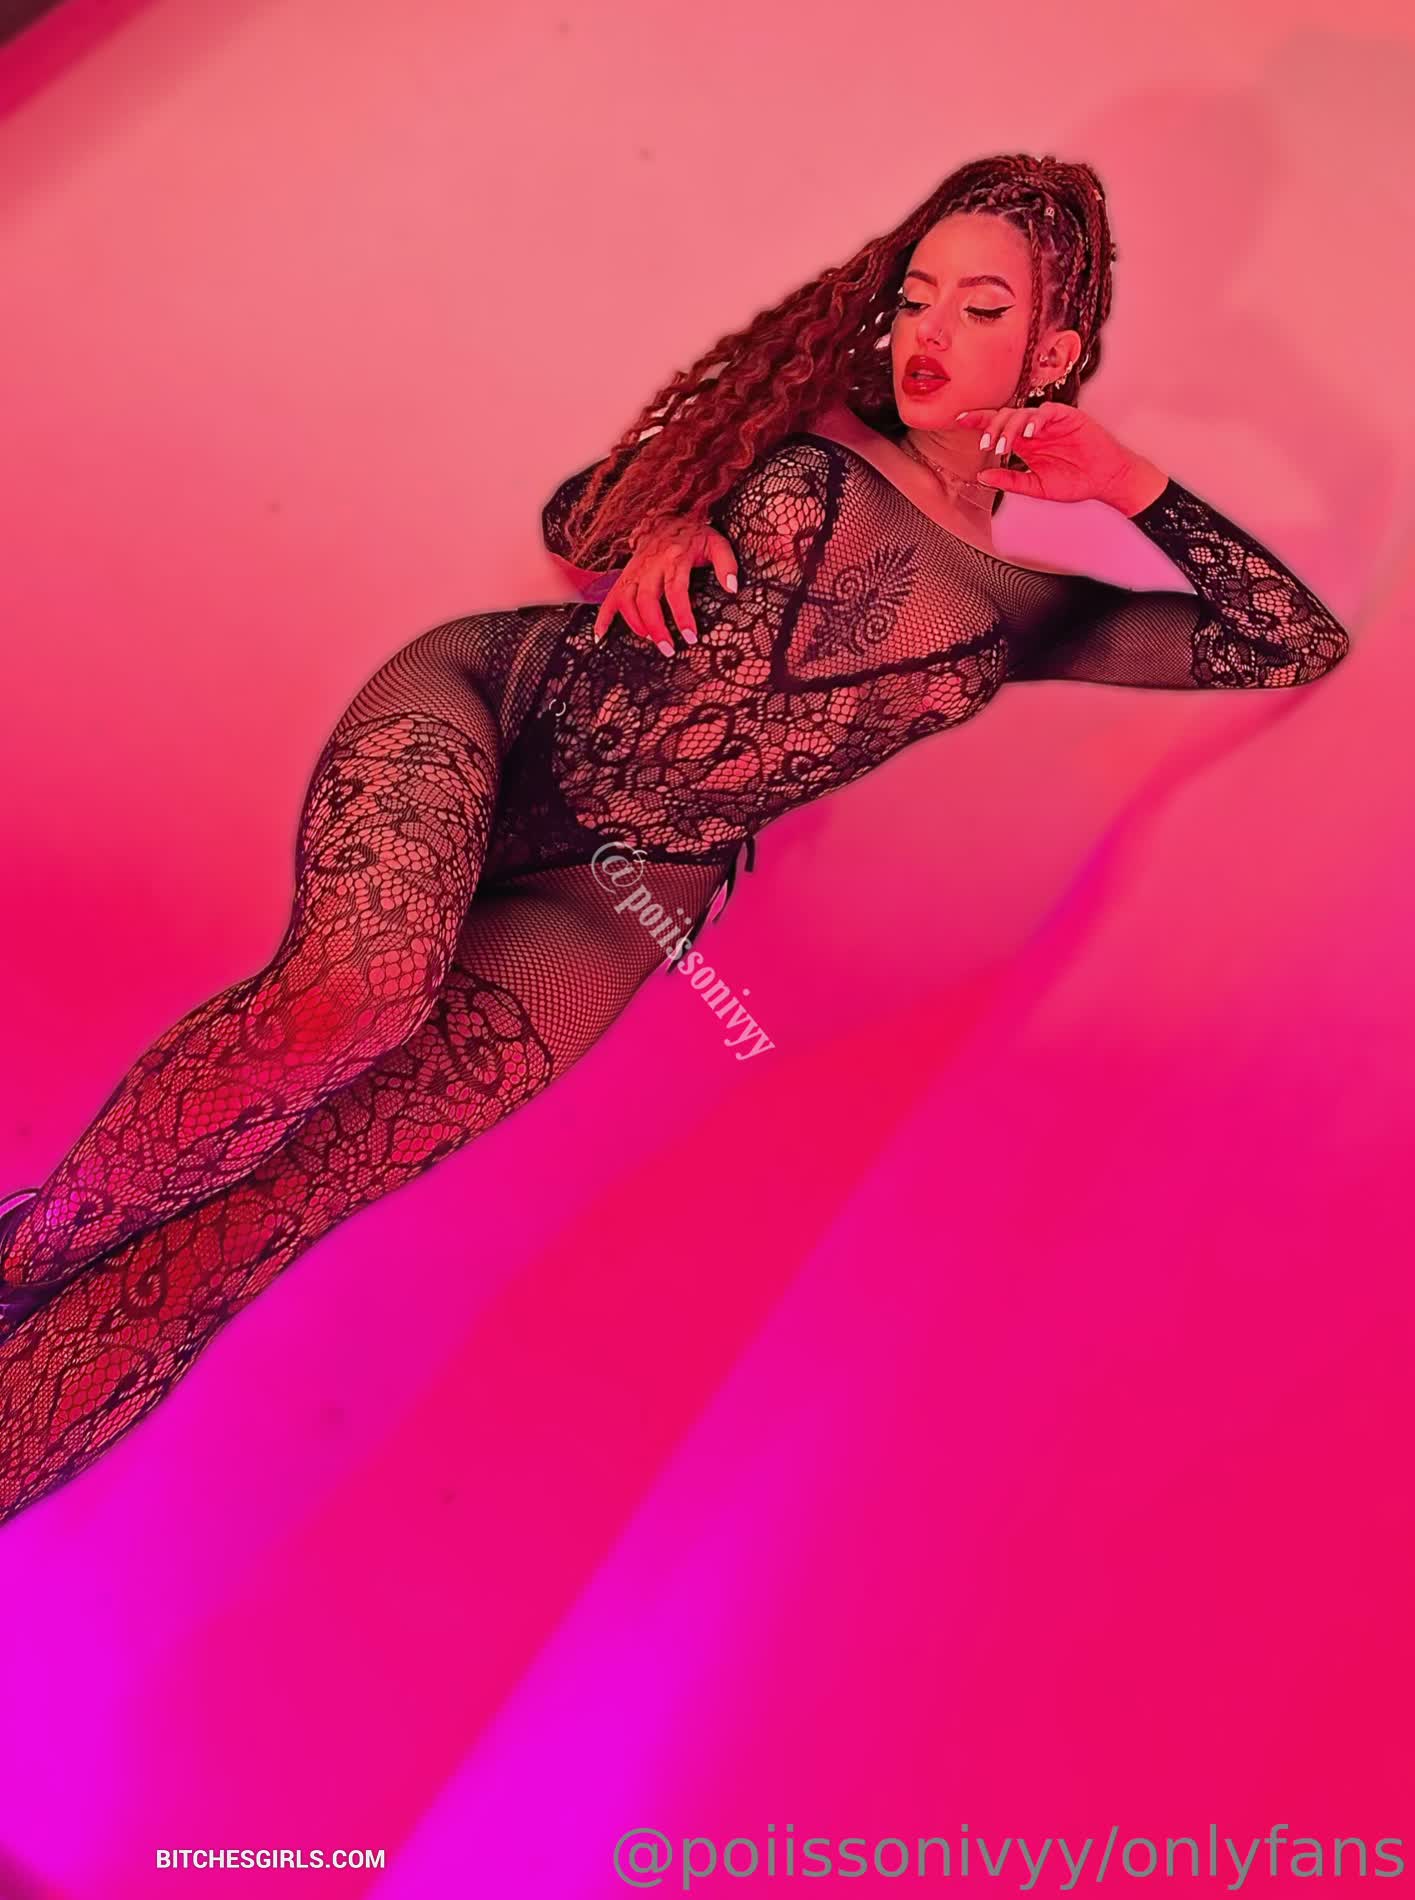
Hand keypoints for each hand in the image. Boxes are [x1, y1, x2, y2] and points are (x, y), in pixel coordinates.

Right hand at [592, 515, 739, 654]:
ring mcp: (635, 570)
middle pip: (648, 600)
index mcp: (675, 558)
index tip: (690, 637)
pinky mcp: (624, 575)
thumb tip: (732, 588)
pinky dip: (603, 617)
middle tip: (669, 649)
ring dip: (635, 624)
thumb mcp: (716, 542)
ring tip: (649, 640)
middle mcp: (651, 565)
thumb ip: (727, 563)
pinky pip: (609, 596)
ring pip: (627, 599)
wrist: (667, 518)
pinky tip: (601, 637)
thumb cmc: (694, 536)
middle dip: (656, 627)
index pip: (676, 590)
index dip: (682, 615)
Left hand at [955, 403, 1167, 513]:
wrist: (1105, 480)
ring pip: (1022, 413)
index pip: (997, 426)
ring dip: (1010, 428)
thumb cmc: (1074, 482)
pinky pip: (1047, 412)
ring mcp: (1050, 421)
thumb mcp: (1036, 487)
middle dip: (992, 428)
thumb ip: (1010, 481)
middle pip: (1005, 417)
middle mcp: (1034, 429)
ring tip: (1005, 445)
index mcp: (1024, 443)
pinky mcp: (1068, 416)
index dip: (978, 421)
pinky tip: (1030, 433)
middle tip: (986, 446)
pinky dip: (1036, 420)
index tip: (959, 421)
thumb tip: (983, 477)